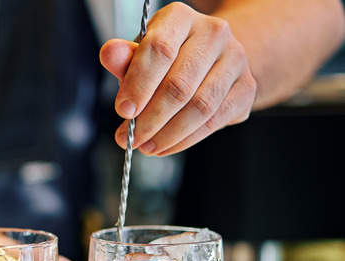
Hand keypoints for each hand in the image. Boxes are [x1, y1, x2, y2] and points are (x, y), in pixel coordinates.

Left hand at [100, 2, 256, 156]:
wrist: (209, 60)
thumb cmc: (167, 58)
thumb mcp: (141, 54)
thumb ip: (124, 58)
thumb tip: (109, 54)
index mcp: (181, 18)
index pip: (160, 49)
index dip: (138, 85)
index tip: (123, 110)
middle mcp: (214, 33)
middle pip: (179, 84)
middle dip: (150, 118)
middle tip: (130, 138)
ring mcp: (235, 60)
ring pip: (200, 106)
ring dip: (168, 134)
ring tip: (146, 146)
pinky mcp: (246, 87)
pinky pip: (215, 121)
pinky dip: (186, 139)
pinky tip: (166, 146)